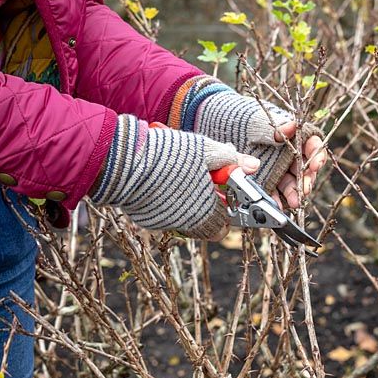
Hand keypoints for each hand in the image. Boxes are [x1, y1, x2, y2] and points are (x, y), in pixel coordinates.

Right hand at [90, 114, 260, 240]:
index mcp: (206, 212)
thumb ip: (231, 161)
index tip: (224, 193)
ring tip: (184, 180)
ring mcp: (165, 224)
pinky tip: (163, 183)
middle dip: (209, 209)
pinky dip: (168, 204)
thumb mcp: (206, 151)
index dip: (227, 208)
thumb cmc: (168, 155)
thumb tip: (253, 166)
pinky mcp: (147, 220)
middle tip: (205, 187)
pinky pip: (165, 216)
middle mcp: (187, 225)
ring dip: (189, 207)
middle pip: (206, 227)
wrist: (124, 161)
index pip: (226, 223)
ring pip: (185, 222)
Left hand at [194, 87, 325, 206]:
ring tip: (292, 202)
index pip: (311, 144)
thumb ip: (274, 126)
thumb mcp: (256, 120)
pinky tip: (276, 206)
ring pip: (290, 184)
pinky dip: (275, 200)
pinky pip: (272, 193)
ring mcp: (274, 168)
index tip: (316, 164)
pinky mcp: (262, 181)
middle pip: (303, 168)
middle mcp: (286, 154)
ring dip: (293, 194)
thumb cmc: (238, 116)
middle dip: (305, 180)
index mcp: (290, 136)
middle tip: (303, 189)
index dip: (316, 154)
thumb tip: (292, 126)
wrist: (212, 125)